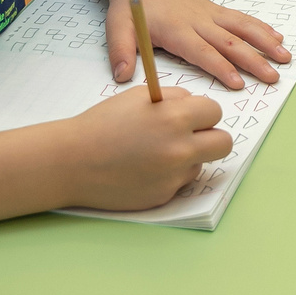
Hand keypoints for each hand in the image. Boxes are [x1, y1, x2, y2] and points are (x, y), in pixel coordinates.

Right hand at [64, 86, 231, 208]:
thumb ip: (173, 99)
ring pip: (202, 163)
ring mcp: (173, 176)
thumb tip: (196, 105)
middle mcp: (180, 149)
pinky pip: (180, 182)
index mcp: (175, 118)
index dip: (202, 112)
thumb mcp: (138, 97)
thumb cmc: (101, 124)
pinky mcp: (164, 196)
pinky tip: (144, 169)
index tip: (190, 115)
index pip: (215, 112)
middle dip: (211, 136)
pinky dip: (169, 175)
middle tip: (191, 135)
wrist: (72, 162)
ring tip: (154, 152)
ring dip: (188, 157)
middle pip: (224, 143)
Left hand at [111, 0, 288, 88]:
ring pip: (242, 27)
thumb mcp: (118, 28)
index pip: (201, 51)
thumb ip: (121, 52)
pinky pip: (240, 19)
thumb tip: (123, 76)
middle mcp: (197, 21)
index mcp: (176, 29)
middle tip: (273, 77)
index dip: (220, 67)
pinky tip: (277, 38)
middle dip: (253, 60)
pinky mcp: (214, 10)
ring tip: (285, 57)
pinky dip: (261, 28)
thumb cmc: (130, 8)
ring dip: (265, 42)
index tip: (238, 83)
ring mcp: (209, 14)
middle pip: (230, 42)